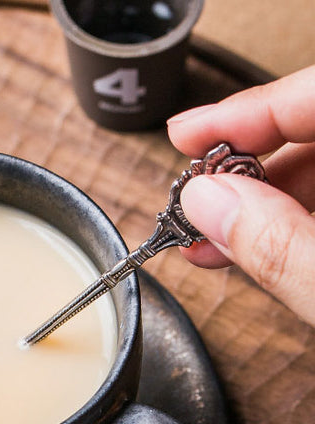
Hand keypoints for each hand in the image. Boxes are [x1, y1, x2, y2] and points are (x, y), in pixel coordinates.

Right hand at [167, 64, 314, 324]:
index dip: (243, 112)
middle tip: (191, 199)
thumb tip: (207, 201)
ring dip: (254, 207)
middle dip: (242, 170)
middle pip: (312, 134)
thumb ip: (278, 244)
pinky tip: (244, 249)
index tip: (183, 136)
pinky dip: (280, 229)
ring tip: (206, 238)